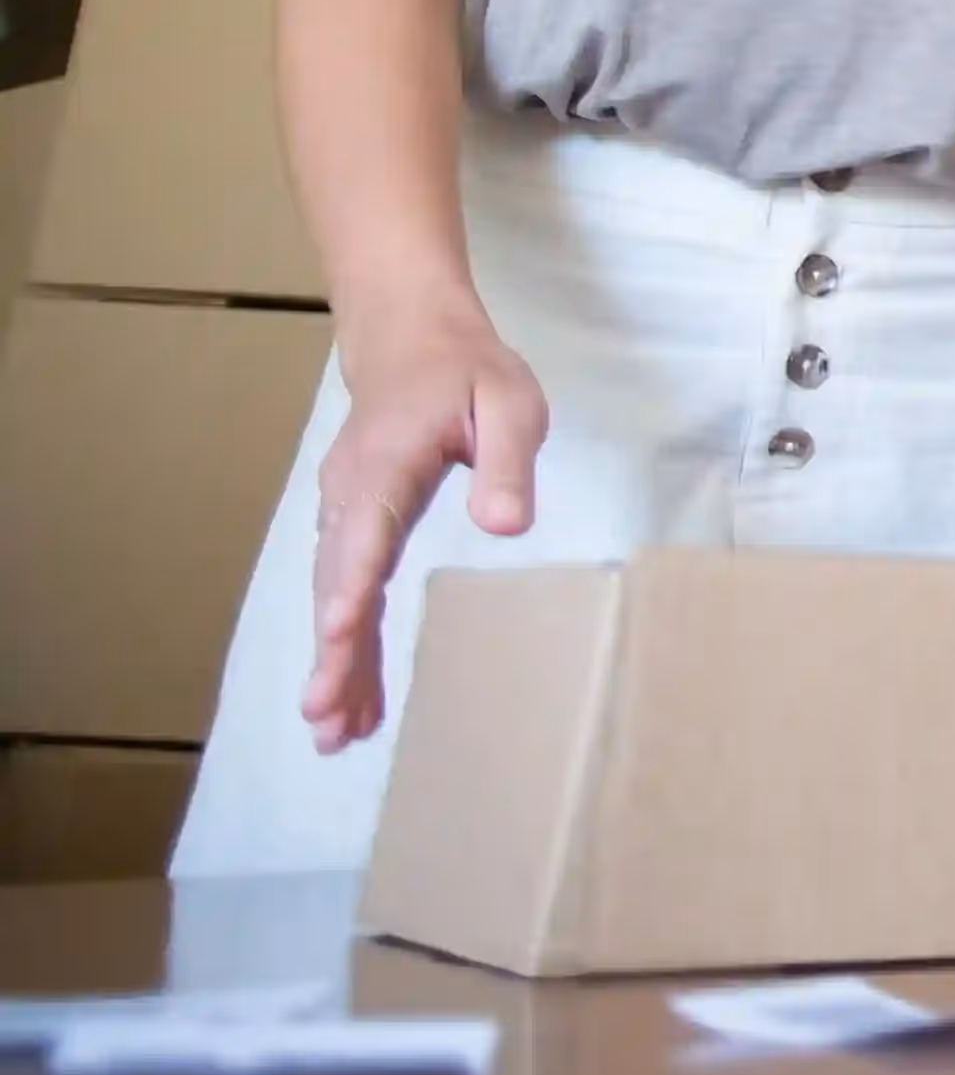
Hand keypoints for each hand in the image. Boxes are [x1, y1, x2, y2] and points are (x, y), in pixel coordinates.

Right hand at [305, 298, 546, 751]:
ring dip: (335, 662)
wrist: (408, 341)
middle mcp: (351, 493)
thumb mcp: (509, 401)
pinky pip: (344, 590)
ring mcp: (344, 511)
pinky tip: (353, 696)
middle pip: (338, 579)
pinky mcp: (352, 526)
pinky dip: (344, 642)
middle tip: (324, 718)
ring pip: (335, 594)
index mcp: (387, 462)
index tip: (335, 634)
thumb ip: (507, 461)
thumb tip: (507, 527)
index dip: (352, 584)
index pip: (367, 531)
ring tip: (334, 734)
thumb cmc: (466, 371)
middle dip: (332, 651)